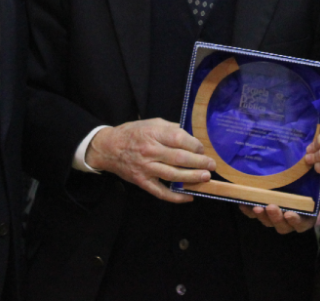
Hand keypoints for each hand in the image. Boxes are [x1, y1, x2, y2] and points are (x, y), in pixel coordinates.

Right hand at [86, 118, 215, 202]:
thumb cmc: (132, 133)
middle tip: (211, 165)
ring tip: (205, 177)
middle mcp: (150, 151)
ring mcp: (146, 168)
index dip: (194, 144)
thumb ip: (171, 128)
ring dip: (192, 177)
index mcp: (153, 134)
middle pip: (179, 158)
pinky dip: (176, 197)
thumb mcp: (151, 122)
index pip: (179, 139)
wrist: (108, 148)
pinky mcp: (142, 182)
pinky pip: (161, 192)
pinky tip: (189, 197)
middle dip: (199, 162)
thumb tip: (191, 136)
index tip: (202, 148)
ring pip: (173, 175)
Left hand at [238, 182, 319, 233]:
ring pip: (267, 221)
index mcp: (304, 217)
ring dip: (262, 216)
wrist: (297, 174)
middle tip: (272, 207)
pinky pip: (253, 213)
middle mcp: (288, 219)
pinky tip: (242, 204)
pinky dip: (247, 210)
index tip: (290, 214)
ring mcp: (274, 214)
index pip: (300, 225)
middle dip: (276, 218)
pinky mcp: (262, 208)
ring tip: (257, 207)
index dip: (295, 222)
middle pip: (281, 226)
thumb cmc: (311, 181)